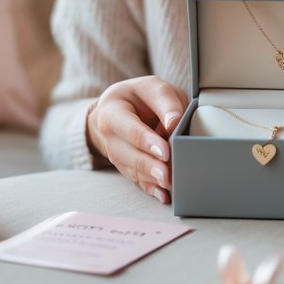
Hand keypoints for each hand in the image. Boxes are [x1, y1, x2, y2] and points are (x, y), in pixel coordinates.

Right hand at [87, 75, 187, 203]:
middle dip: (149, 165)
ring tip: (169, 183)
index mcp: (112, 111)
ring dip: (151, 179)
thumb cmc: (140, 97)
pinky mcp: (125, 167)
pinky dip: (151, 189)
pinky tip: (163, 195)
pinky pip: (137, 181)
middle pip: (128, 154)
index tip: (164, 151)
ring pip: (132, 170)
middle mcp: (109, 136)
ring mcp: (115, 154)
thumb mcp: (152, 88)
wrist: (120, 109)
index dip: (146, 141)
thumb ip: (165, 101)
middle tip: (167, 174)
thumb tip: (174, 123)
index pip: (129, 128)